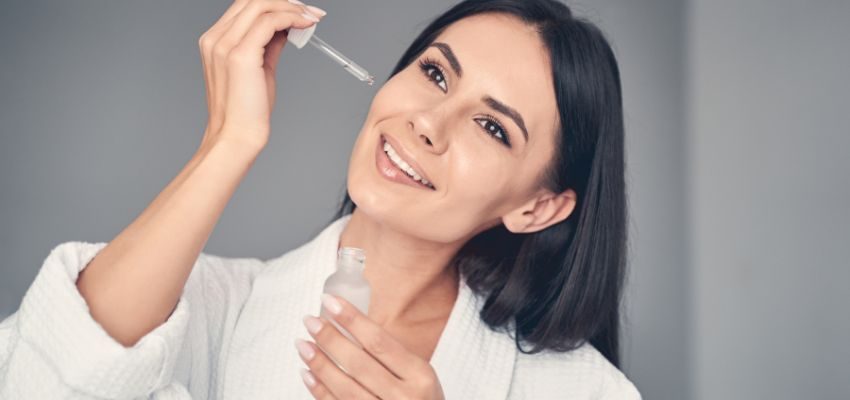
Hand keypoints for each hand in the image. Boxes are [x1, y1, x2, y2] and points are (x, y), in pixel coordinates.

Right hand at [196, 0, 325, 151]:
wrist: (237, 136)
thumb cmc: (247, 109)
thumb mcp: (260, 67)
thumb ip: (268, 44)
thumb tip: (286, 27)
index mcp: (215, 41)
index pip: (245, 6)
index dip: (275, 3)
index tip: (300, 10)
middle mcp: (215, 39)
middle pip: (252, 0)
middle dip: (286, 1)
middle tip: (311, 11)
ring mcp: (225, 45)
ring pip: (261, 4)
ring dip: (292, 7)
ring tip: (312, 17)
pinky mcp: (240, 55)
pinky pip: (270, 21)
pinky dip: (292, 17)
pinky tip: (306, 25)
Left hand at [295, 294, 445, 399]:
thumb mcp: (419, 375)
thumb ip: (391, 356)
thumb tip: (349, 327)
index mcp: (419, 376)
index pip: (379, 341)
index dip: (352, 320)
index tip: (332, 302)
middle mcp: (403, 397)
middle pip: (358, 363)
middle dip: (330, 339)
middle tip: (311, 321)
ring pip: (344, 387)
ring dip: (319, 364)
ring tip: (303, 345)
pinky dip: (320, 390)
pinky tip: (308, 374)